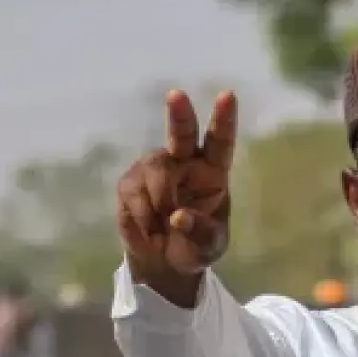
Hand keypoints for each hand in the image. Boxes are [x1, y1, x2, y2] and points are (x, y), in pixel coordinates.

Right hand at [117, 89, 237, 279]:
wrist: (163, 260)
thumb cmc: (195, 246)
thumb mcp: (208, 246)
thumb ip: (200, 233)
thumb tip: (178, 217)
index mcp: (213, 172)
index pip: (220, 142)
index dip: (224, 119)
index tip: (227, 96)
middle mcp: (185, 162)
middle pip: (182, 133)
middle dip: (180, 115)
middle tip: (176, 96)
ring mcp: (155, 168)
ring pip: (156, 171)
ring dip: (162, 201)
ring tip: (165, 226)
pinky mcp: (131, 182)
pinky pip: (135, 194)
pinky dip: (143, 217)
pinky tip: (150, 230)